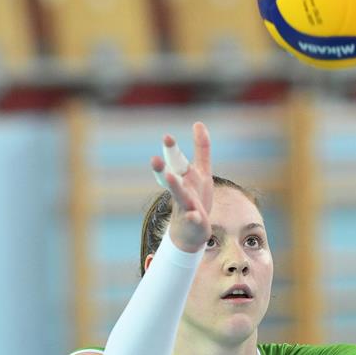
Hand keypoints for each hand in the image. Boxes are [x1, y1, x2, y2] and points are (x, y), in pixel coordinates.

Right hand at [150, 121, 212, 251]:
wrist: (191, 231)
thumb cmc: (195, 198)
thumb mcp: (202, 171)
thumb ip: (201, 148)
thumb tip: (198, 122)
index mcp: (183, 177)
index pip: (176, 161)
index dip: (172, 149)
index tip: (166, 136)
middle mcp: (182, 190)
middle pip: (172, 177)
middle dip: (163, 169)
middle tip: (153, 159)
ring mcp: (186, 206)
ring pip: (179, 196)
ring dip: (174, 186)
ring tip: (168, 177)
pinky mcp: (194, 221)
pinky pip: (193, 219)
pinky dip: (192, 217)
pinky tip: (193, 215)